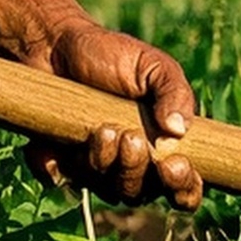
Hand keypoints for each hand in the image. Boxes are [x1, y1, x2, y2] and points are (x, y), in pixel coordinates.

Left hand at [20, 23, 202, 209]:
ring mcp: (97, 168)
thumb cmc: (111, 55)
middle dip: (137, 170)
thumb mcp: (152, 65)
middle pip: (142, 193)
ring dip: (106, 162)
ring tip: (103, 129)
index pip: (184, 188)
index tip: (173, 165)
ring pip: (107, 190)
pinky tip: (70, 138)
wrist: (56, 46)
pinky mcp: (63, 164)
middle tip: (131, 138)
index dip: (183, 188)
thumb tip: (179, 130)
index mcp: (163, 146)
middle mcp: (132, 164)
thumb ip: (174, 92)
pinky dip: (68, 163)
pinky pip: (66, 180)